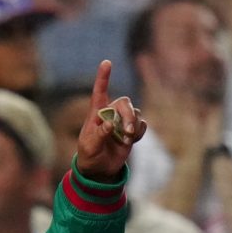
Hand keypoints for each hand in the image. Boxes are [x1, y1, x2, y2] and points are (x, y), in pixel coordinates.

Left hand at [74, 60, 146, 179]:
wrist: (100, 170)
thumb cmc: (89, 156)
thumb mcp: (89, 148)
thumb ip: (99, 135)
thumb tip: (109, 124)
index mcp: (95, 114)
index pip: (99, 92)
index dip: (103, 77)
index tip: (106, 62)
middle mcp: (110, 114)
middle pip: (124, 103)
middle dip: (128, 115)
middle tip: (127, 132)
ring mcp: (122, 122)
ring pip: (135, 113)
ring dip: (134, 125)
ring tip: (128, 139)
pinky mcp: (131, 130)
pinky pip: (142, 124)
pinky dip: (139, 132)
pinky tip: (132, 141)